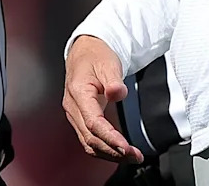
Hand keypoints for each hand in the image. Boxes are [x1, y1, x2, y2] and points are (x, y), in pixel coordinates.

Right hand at [63, 36, 143, 163]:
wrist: (85, 51)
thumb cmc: (96, 55)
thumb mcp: (108, 62)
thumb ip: (113, 79)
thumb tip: (117, 92)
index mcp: (78, 92)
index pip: (93, 123)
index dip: (109, 137)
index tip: (125, 147)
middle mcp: (73, 107)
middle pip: (91, 138)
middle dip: (113, 151)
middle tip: (135, 156)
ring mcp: (75, 114)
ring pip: (89, 143)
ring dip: (109, 153)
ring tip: (131, 157)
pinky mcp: (80, 118)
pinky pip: (89, 139)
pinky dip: (104, 148)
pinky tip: (118, 152)